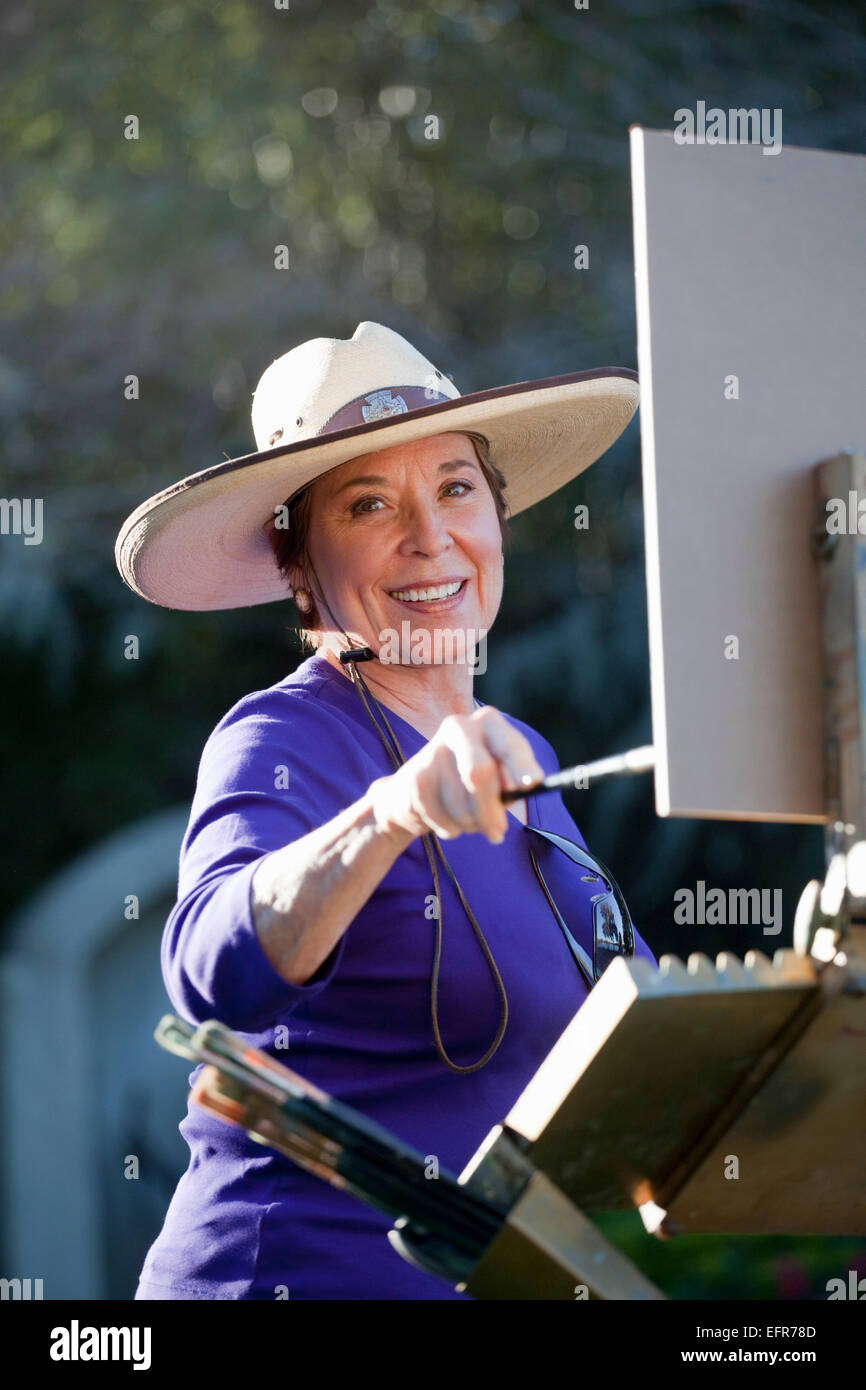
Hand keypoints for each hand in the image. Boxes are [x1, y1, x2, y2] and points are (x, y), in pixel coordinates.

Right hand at [368, 707, 545, 845]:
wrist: (414, 791)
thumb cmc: (471, 783)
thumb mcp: (499, 777)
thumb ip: (513, 781)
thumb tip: (526, 787)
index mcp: (489, 722)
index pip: (509, 744)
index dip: (521, 764)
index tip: (533, 784)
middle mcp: (459, 727)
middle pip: (480, 772)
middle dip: (490, 810)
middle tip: (497, 833)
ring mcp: (433, 750)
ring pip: (461, 803)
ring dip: (470, 824)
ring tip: (468, 819)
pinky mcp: (415, 777)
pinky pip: (441, 817)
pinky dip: (450, 829)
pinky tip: (446, 818)